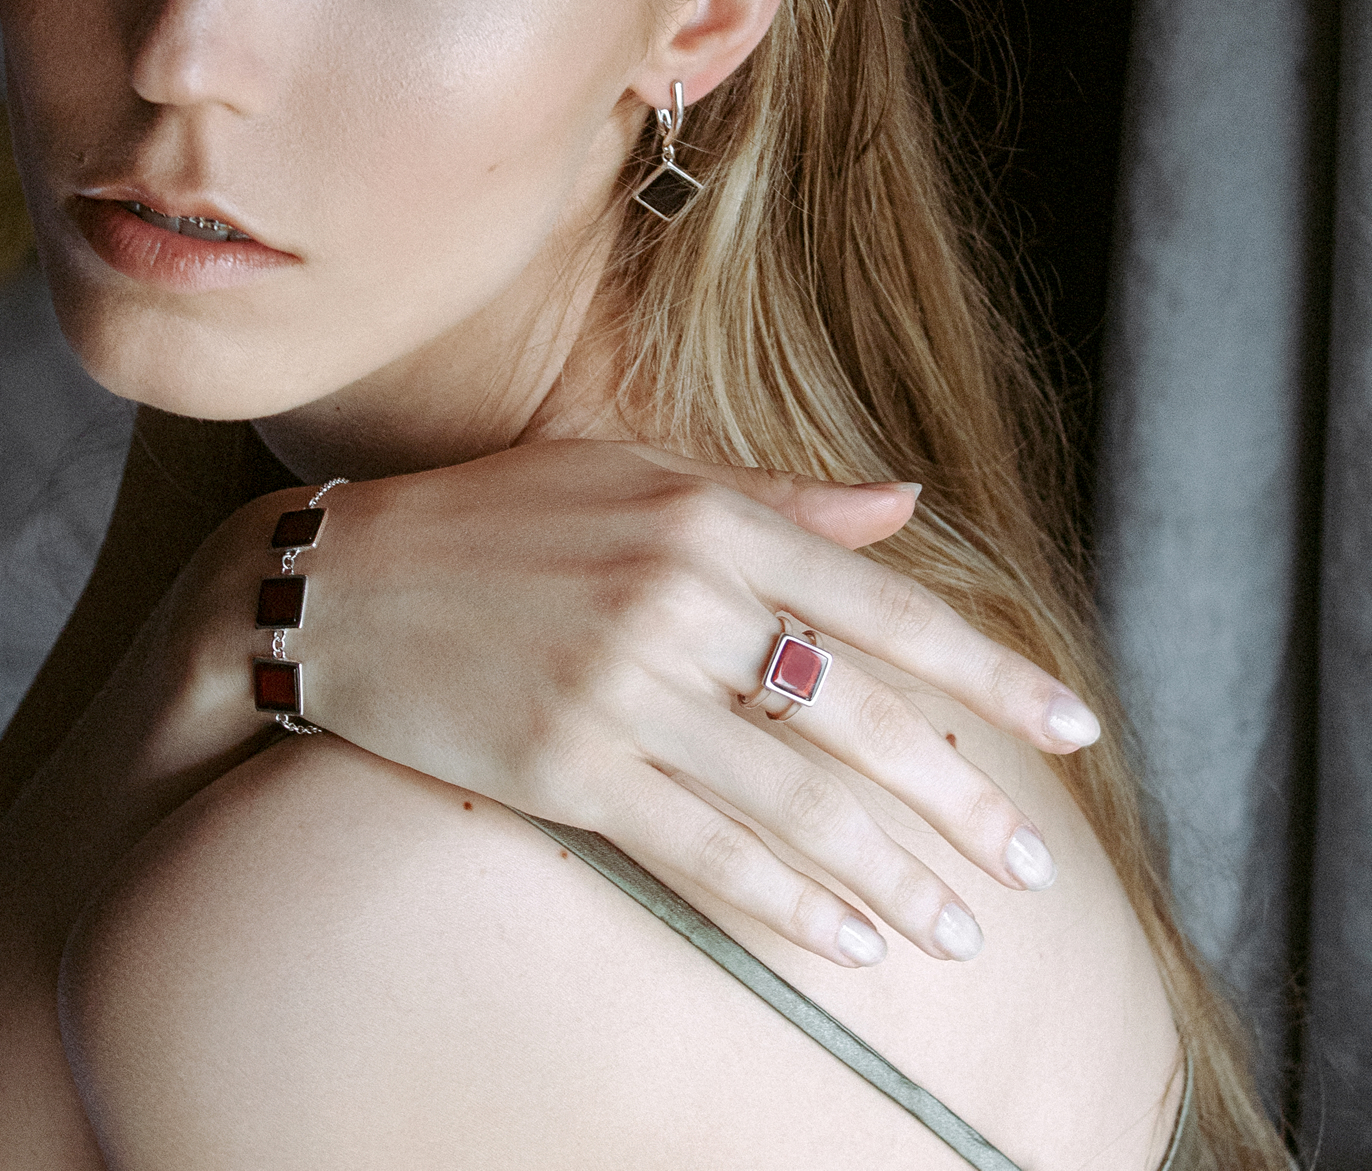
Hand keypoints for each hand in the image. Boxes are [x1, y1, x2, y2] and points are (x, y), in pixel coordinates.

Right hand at [194, 439, 1099, 969]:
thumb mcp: (637, 475)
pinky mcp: (564, 771)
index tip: (1075, 731)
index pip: (887, 608)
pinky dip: (786, 905)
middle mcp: (675, 601)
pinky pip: (702, 853)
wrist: (341, 582)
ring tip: (959, 930)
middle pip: (858, 720)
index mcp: (708, 519)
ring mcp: (619, 692)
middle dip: (961, 801)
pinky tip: (848, 942)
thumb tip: (902, 502)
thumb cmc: (500, 517)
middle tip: (1030, 866)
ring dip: (892, 876)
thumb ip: (777, 499)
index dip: (992, 676)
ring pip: (794, 802)